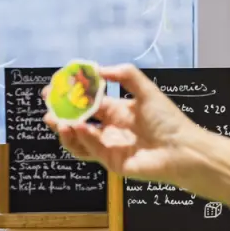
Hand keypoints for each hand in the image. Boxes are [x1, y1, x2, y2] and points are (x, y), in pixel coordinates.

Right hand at [44, 65, 192, 172]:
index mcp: (118, 111)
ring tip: (57, 121)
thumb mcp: (146, 90)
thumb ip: (124, 75)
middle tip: (47, 107)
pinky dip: (82, 139)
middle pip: (79, 121)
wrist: (181, 150)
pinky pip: (90, 150)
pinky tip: (78, 128)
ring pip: (79, 139)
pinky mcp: (110, 162)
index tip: (55, 88)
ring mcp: (109, 146)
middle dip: (62, 114)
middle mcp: (111, 128)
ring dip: (66, 130)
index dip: (72, 96)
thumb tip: (99, 68)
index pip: (89, 102)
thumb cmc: (167, 119)